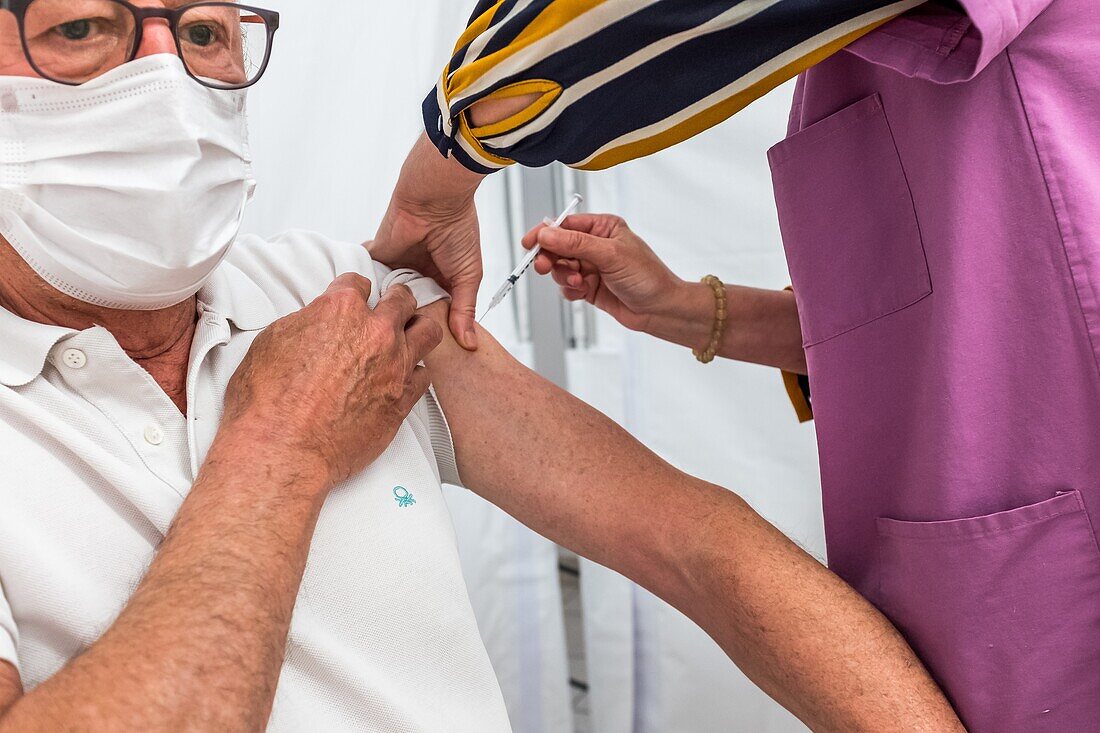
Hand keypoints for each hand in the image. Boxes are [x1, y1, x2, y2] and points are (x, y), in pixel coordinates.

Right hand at [220, 274, 442, 490]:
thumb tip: (315, 323)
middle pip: (401, 300)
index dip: (354, 289)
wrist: (284, 448)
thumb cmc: (268, 401)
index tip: (355, 295)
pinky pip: (424, 376)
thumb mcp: (273, 341)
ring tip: (408, 334)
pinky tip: (404, 375)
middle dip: (394, 300)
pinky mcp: (403, 399)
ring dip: (416, 329)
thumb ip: (305, 323)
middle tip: (391, 306)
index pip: (357, 283)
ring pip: (426, 331)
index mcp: (340, 310)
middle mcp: (375, 333)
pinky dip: (415, 372)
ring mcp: (394, 366)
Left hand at [371, 134, 486, 350]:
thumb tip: (469, 343)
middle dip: (405, 322)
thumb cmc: (458, 230)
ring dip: (384, 308)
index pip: (434, 310)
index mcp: (443, 279)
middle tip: (396, 346)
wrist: (435, 199)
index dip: (431, 328)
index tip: (425, 351)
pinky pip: (368, 276)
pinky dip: (365, 288)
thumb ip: (464, 310)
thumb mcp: (469, 276)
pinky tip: (361, 309)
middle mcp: (419, 274)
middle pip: (408, 306)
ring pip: (387, 296)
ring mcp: (397, 265)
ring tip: (376, 331)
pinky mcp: (378, 256)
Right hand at [523, 214, 688, 333]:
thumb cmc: (647, 277)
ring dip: (563, 276)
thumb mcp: (610, 255)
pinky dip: (570, 289)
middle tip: (544, 267)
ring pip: (560, 267)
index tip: (530, 243)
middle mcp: (595, 245)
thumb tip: (547, 234)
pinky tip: (582, 291)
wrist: (659, 310)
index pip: (566, 225)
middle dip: (551, 258)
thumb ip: (576, 244)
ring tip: (578, 282)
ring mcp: (591, 266)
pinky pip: (567, 285)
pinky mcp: (589, 286)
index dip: (545, 233)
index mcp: (603, 228)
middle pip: (558, 247)